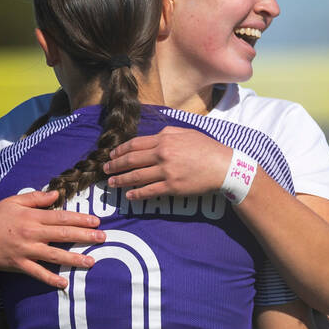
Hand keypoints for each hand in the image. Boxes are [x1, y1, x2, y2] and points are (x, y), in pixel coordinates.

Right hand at [0, 190, 103, 287]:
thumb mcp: (13, 202)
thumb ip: (36, 198)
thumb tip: (57, 194)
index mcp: (32, 217)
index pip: (61, 217)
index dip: (80, 219)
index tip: (97, 221)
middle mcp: (31, 233)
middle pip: (63, 234)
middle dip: (85, 236)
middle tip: (104, 238)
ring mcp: (25, 250)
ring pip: (55, 255)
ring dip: (75, 259)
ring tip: (92, 261)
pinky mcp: (18, 264)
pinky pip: (37, 273)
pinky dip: (51, 279)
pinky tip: (64, 283)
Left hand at [104, 126, 232, 199]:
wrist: (223, 166)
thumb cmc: (207, 149)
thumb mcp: (186, 133)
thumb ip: (167, 133)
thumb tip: (153, 137)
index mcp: (164, 139)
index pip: (135, 145)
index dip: (120, 151)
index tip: (111, 155)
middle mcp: (162, 154)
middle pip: (131, 160)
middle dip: (115, 165)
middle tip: (105, 169)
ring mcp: (166, 171)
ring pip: (136, 176)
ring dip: (121, 180)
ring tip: (112, 183)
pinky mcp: (172, 187)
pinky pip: (149, 191)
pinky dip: (137, 194)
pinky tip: (130, 195)